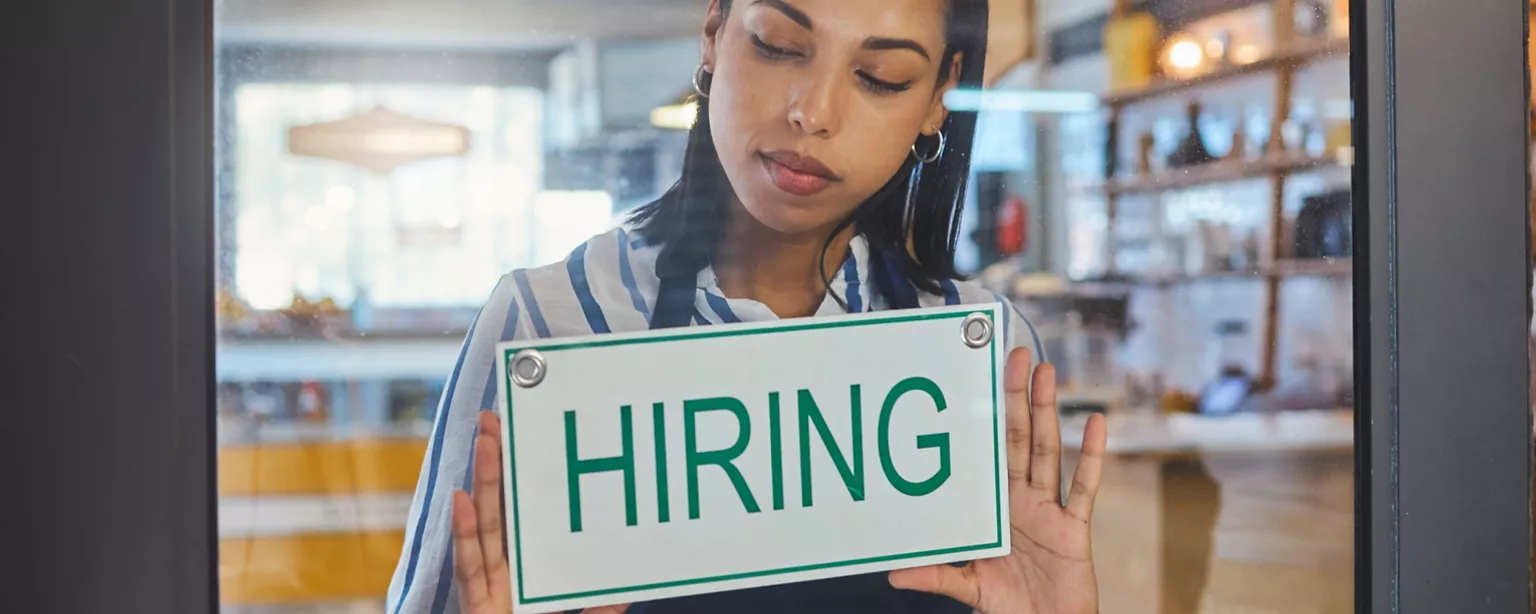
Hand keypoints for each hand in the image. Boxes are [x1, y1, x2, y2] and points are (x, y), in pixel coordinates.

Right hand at [453, 410, 629, 613]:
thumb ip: (607, 603)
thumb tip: (634, 573)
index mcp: (532, 575)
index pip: (528, 519)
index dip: (524, 481)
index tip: (525, 439)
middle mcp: (508, 576)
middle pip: (502, 512)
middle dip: (497, 467)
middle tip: (495, 422)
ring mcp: (490, 591)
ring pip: (487, 530)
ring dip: (483, 485)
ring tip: (485, 444)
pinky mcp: (476, 609)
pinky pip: (470, 570)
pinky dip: (464, 534)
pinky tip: (460, 500)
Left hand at [888, 348, 1106, 613]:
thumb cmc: (1011, 607)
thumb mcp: (968, 587)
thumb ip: (937, 576)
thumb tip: (892, 574)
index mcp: (994, 507)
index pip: (987, 451)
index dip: (986, 416)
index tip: (980, 376)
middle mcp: (1022, 501)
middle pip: (1017, 439)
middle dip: (1016, 397)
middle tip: (1014, 355)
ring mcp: (1049, 511)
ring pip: (1047, 452)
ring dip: (1048, 412)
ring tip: (1046, 372)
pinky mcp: (1074, 529)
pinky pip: (1084, 488)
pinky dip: (1091, 456)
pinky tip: (1096, 423)